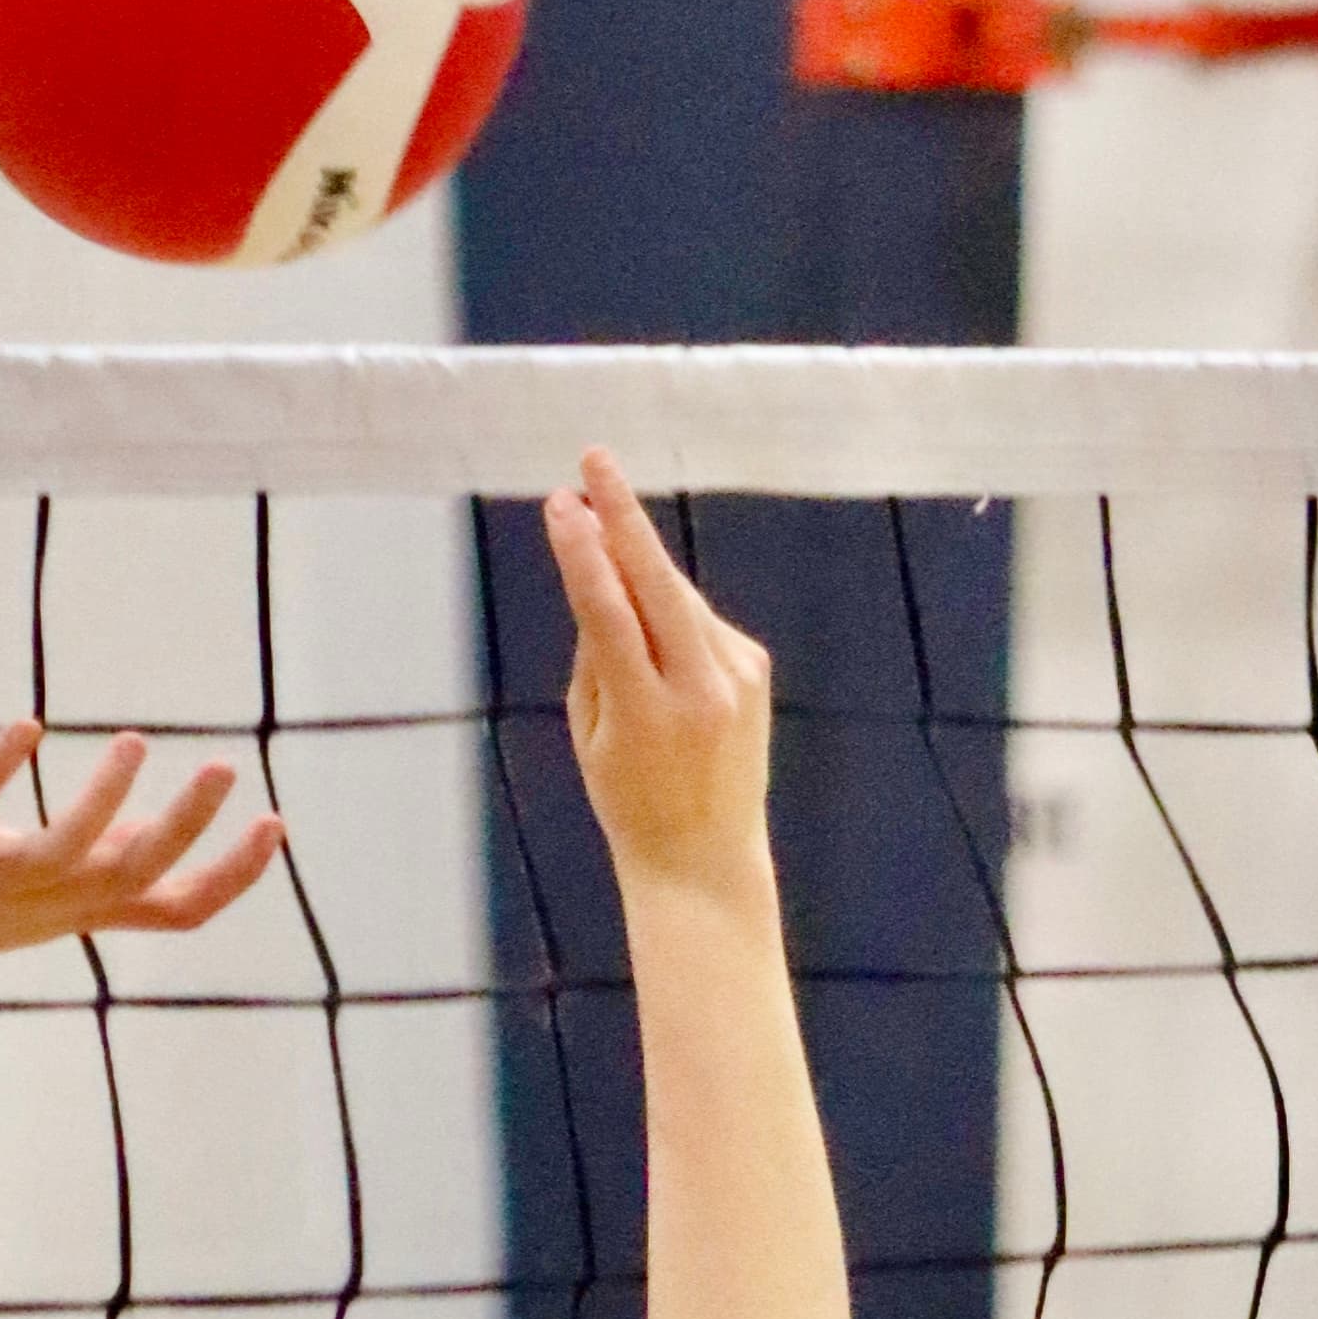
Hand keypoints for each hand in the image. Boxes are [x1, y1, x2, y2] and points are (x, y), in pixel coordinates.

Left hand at [0, 722, 282, 1007]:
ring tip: (135, 741)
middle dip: (186, 825)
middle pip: (135, 875)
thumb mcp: (53, 893)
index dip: (234, 875)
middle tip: (225, 768)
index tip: (274, 822)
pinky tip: (29, 728)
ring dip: (104, 797)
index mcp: (86, 907)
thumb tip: (160, 831)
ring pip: (63, 848)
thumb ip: (107, 865)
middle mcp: (50, 896)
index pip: (179, 909)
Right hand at [543, 453, 774, 905]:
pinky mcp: (754, 669)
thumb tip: (601, 573)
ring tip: (598, 532)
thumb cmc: (627, 798)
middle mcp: (700, 688)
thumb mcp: (591, 733)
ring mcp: (736, 677)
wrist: (704, 858)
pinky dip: (667, 610)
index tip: (563, 503)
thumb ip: (597, 654)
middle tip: (594, 460)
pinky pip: (697, 619)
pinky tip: (649, 631)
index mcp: (645, 712)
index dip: (583, 551)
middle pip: (657, 582)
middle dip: (622, 515)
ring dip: (638, 566)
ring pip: (676, 595)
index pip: (608, 612)